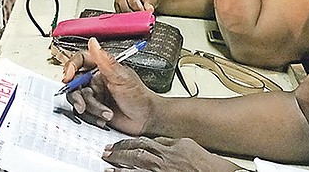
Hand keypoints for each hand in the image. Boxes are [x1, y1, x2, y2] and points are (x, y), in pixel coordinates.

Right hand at [62, 38, 158, 135]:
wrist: (146, 119)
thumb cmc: (139, 96)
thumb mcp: (122, 77)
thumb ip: (106, 61)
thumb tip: (94, 42)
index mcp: (103, 68)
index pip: (80, 61)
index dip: (71, 67)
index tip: (68, 77)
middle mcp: (96, 80)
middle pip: (75, 83)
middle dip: (78, 96)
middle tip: (83, 105)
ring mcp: (95, 95)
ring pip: (80, 99)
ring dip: (92, 108)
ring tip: (106, 112)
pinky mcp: (95, 110)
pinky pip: (85, 113)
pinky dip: (93, 117)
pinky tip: (105, 118)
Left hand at [102, 137, 239, 171]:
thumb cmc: (201, 160)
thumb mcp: (185, 143)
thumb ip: (168, 141)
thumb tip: (155, 139)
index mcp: (166, 148)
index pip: (141, 142)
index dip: (127, 142)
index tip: (117, 143)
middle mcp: (161, 160)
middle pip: (135, 154)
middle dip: (119, 153)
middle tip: (106, 153)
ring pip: (136, 169)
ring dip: (119, 169)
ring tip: (107, 168)